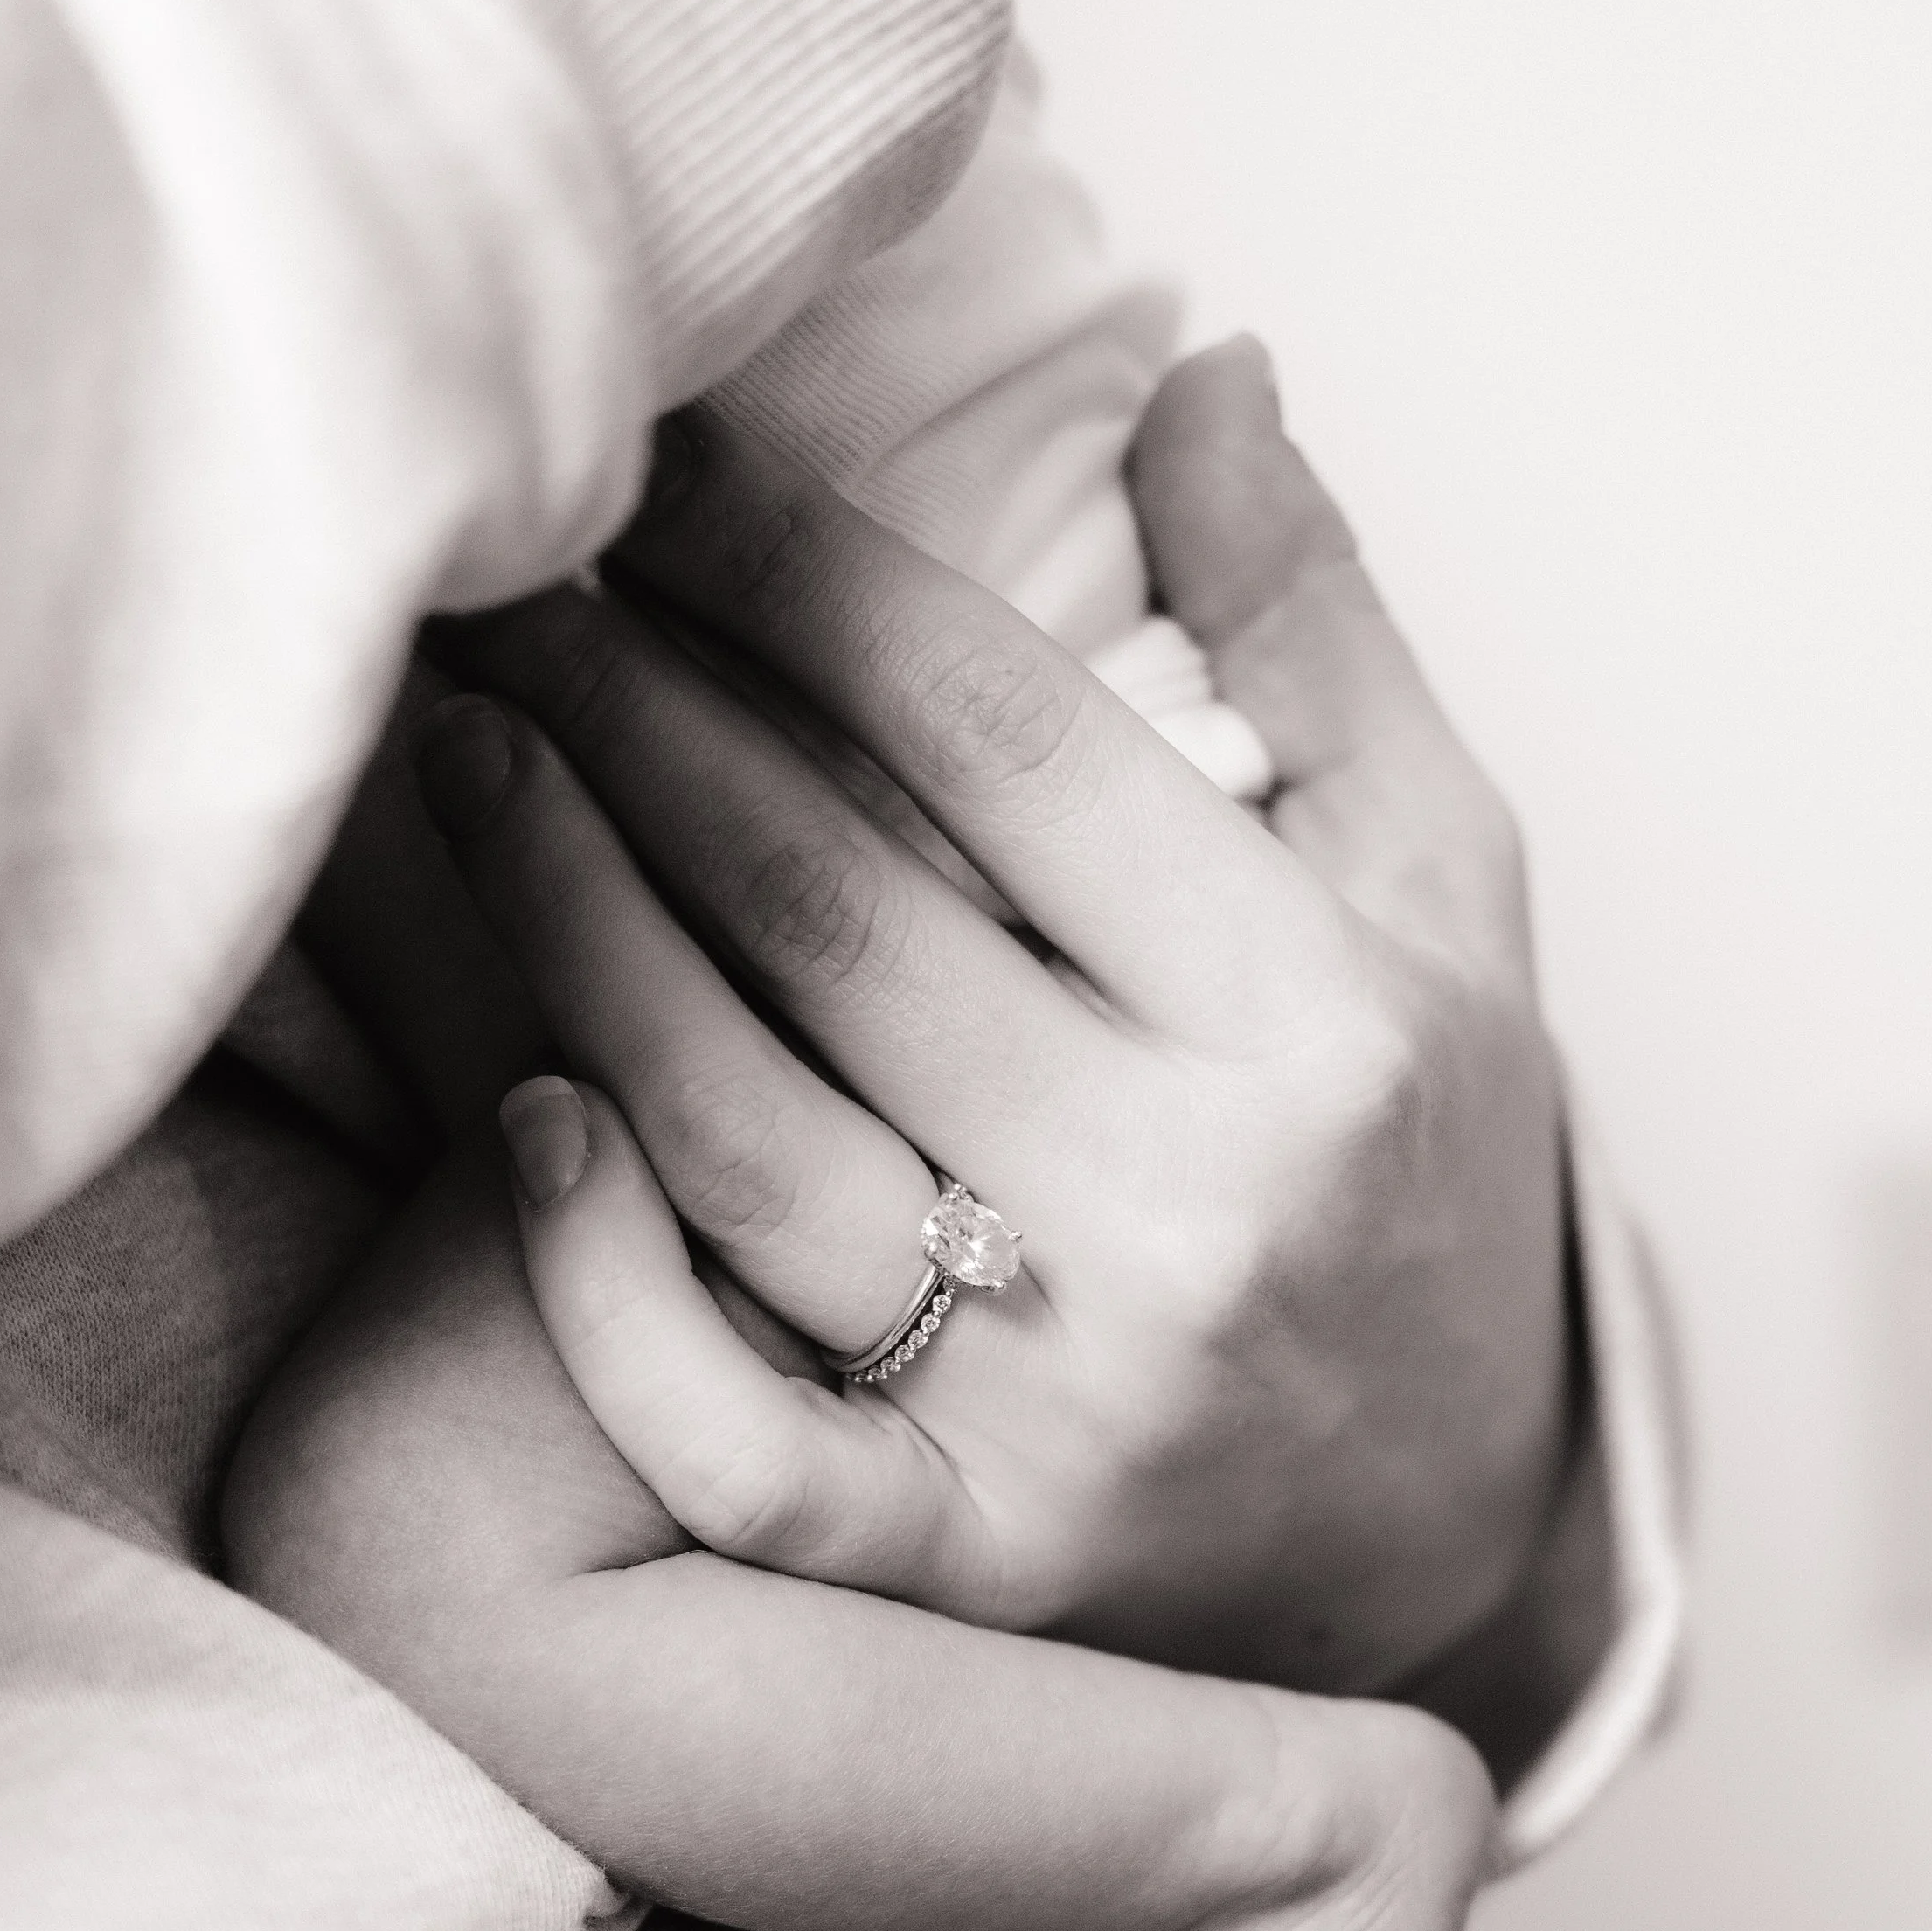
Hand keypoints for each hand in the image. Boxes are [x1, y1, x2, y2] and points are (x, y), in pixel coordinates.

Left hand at [422, 369, 1566, 1691]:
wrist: (1463, 1539)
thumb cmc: (1428, 1176)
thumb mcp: (1449, 891)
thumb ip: (1318, 636)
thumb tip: (1197, 372)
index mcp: (1317, 1020)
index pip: (1004, 746)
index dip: (803, 578)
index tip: (662, 461)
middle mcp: (1193, 1213)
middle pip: (839, 916)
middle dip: (638, 717)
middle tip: (496, 578)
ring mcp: (1070, 1410)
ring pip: (748, 1143)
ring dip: (575, 933)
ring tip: (468, 762)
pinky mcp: (965, 1559)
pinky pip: (738, 1441)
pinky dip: (608, 1294)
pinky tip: (523, 1120)